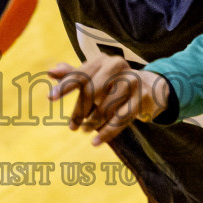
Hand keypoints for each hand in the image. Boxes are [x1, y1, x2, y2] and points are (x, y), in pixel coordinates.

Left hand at [47, 54, 171, 146]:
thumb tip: (50, 71)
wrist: (152, 86)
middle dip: (80, 111)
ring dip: (93, 123)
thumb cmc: (115, 83)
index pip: (80, 74)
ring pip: (106, 107)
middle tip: (73, 127)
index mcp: (102, 60)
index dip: (65, 86)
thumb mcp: (95, 77)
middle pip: (91, 92)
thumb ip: (74, 74)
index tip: (51, 98)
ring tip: (85, 130)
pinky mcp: (143, 96)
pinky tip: (96, 141)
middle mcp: (117, 66)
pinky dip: (107, 132)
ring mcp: (132, 80)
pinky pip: (120, 119)